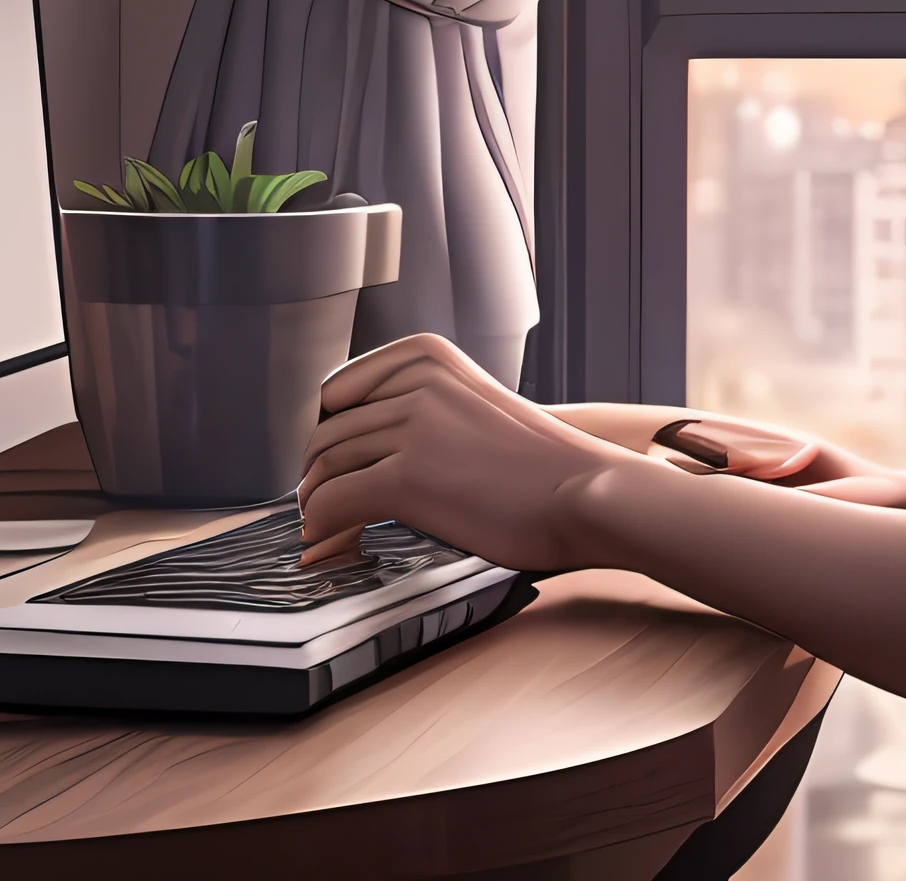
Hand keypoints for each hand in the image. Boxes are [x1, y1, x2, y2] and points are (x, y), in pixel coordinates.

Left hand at [297, 333, 651, 570]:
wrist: (587, 494)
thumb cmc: (541, 465)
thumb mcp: (475, 406)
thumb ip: (425, 410)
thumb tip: (361, 450)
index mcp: (429, 355)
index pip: (337, 392)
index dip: (327, 438)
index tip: (331, 471)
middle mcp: (417, 382)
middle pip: (327, 433)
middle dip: (318, 479)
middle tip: (328, 514)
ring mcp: (412, 427)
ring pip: (323, 468)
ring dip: (317, 509)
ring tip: (330, 536)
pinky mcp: (409, 478)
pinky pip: (333, 504)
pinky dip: (323, 532)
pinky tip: (337, 549)